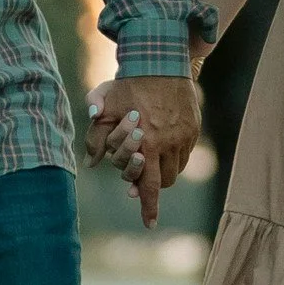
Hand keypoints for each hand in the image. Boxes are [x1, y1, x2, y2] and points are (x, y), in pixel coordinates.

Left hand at [85, 75, 200, 228]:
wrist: (159, 60)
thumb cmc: (127, 84)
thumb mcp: (104, 107)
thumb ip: (96, 137)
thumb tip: (90, 163)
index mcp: (148, 141)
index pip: (149, 185)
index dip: (149, 207)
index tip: (150, 224)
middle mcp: (170, 142)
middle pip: (162, 180)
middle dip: (150, 185)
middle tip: (137, 180)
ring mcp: (185, 135)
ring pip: (175, 169)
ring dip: (162, 171)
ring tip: (148, 160)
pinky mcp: (193, 128)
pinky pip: (184, 153)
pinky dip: (173, 156)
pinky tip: (161, 144)